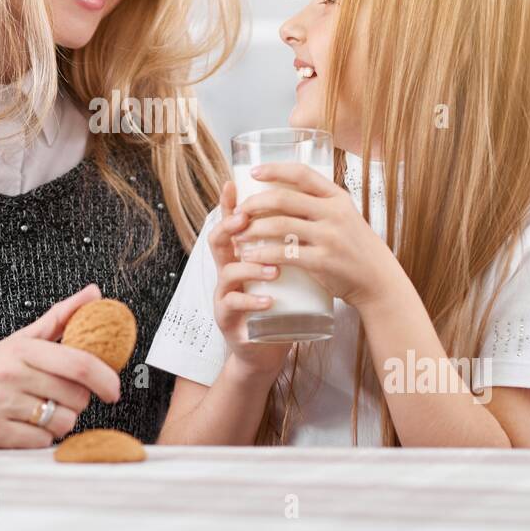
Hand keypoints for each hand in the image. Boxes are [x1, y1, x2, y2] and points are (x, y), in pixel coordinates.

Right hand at [0, 284, 120, 446]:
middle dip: (77, 402)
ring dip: (58, 422)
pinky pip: (41, 441)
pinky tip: (21, 427)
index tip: (114, 390)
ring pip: (62, 422)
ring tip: (36, 412)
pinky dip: (39, 438)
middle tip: (58, 398)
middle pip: (76, 397)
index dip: (106, 378)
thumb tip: (95, 293)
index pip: (79, 363)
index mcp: (21, 348)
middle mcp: (10, 373)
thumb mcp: (19, 342)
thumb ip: (59, 318)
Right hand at [206, 180, 292, 376]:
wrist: (267, 347)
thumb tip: (312, 213)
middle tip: (246, 221)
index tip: (233, 183)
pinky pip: (234, 304)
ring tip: (273, 269)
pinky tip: (269, 300)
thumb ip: (288, 246)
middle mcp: (228, 270)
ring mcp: (225, 294)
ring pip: (228, 272)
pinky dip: (252, 300)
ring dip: (251, 267)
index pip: (232, 224)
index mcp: (241, 255)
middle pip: (217, 241)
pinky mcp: (228, 318)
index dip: (230, 204)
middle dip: (229, 228)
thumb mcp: (283, 272)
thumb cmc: (278, 306)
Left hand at [232, 162, 405, 310]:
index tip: (253, 172)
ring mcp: (329, 237)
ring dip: (252, 230)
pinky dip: (262, 255)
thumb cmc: (356, 248)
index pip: (302, 173)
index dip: (274, 170)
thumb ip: (320, 206)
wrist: (378, 280)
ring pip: (279, 225)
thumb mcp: (346, 217)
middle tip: (238, 212)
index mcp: (338, 197)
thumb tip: (282, 195)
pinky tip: (249, 257)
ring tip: (238, 235)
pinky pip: (284, 254)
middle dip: (254, 204)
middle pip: (283, 199)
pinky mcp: (322, 261)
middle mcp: (334, 213)